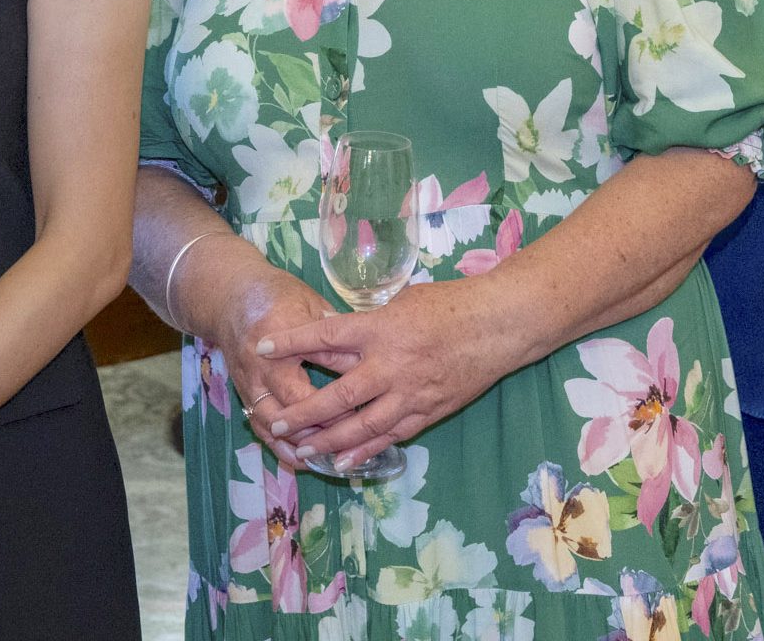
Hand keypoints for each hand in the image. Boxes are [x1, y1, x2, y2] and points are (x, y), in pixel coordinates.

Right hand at [200, 260, 340, 470]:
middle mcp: (258, 371)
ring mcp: (247, 386)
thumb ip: (334, 337)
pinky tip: (302, 459)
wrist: (230, 297)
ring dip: (297, 445)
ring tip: (326, 459)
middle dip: (315, 432)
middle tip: (347, 441)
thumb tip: (367, 362)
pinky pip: (258, 428)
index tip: (359, 413)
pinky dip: (279, 446)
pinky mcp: (244, 395)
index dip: (329, 407)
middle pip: (284, 415)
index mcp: (277, 343)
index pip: (301, 389)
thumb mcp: (311, 306)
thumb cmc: (278, 295)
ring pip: (269, 428)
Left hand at [250, 278, 525, 469]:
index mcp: (382, 329)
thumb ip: (370, 323)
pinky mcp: (428, 411)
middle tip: (274, 421)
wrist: (500, 325)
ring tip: (300, 449)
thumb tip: (336, 334)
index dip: (291, 343)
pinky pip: (390, 436)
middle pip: (336, 395)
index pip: (325, 336)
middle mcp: (391, 365)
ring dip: (327, 440)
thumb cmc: (453, 303)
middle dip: (302, 411)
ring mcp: (409, 393)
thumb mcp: (404, 301)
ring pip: (360, 426)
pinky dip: (364, 450)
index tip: (262, 348)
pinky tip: (343, 461)